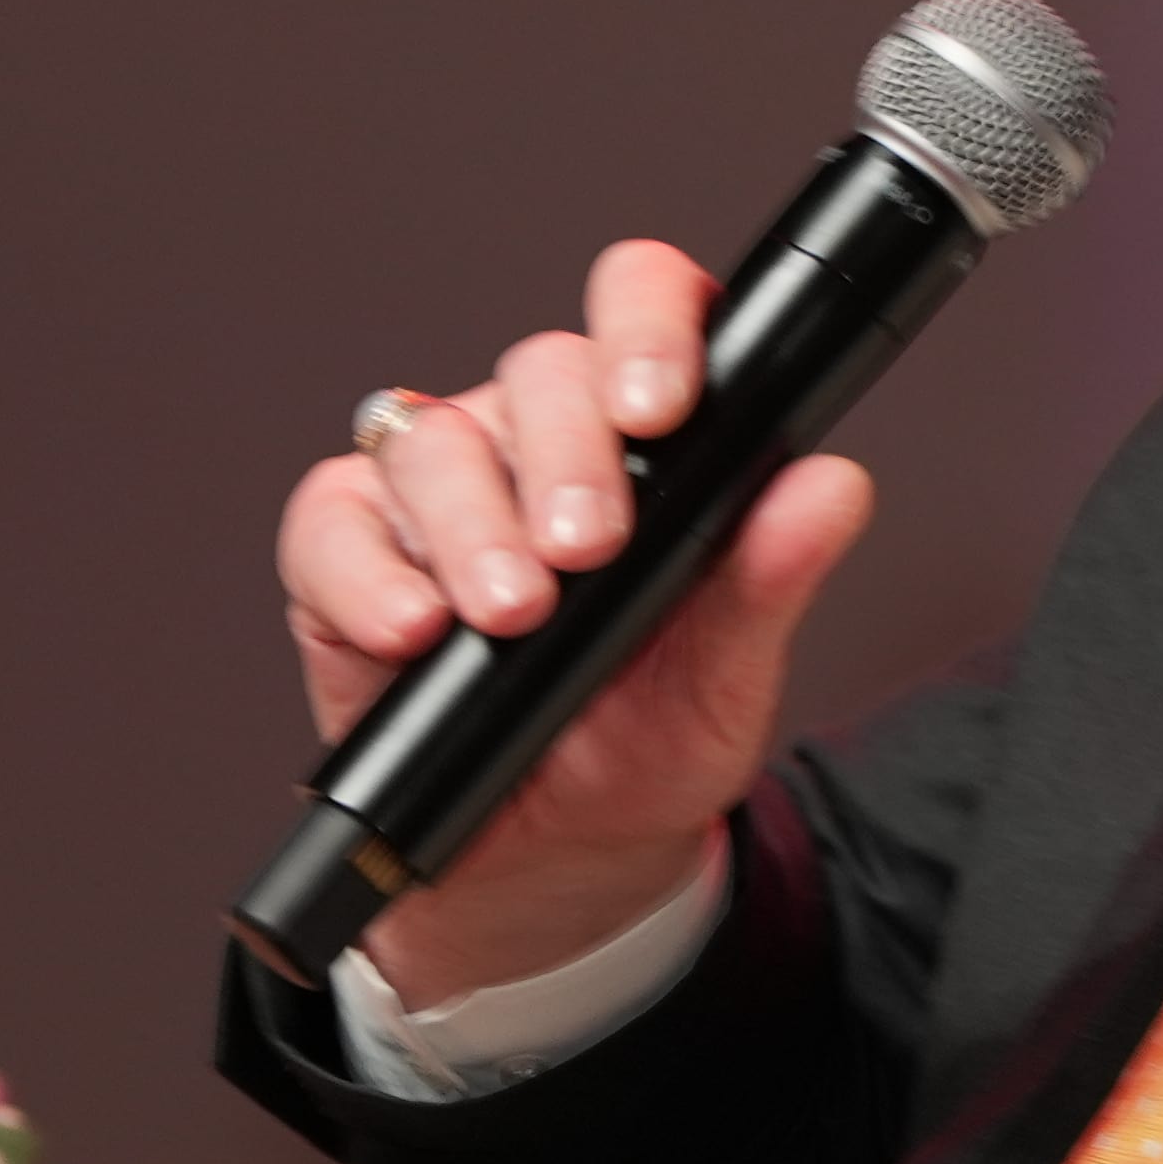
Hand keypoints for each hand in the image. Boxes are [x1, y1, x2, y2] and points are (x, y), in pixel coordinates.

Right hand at [280, 238, 870, 1000]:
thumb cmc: (644, 741)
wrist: (554, 856)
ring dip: (474, 527)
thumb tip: (832, 486)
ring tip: (511, 614)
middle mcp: (536, 434)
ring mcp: (435, 484)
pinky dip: (367, 577)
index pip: (646, 307)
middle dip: (568, 458)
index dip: (650, 325)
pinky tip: (414, 632)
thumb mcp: (727, 678)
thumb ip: (772, 577)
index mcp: (643, 432)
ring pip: (432, 439)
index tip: (662, 407)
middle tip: (588, 550)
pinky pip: (331, 522)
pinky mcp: (345, 549)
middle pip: (540, 370)